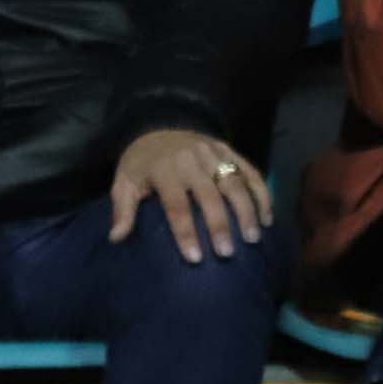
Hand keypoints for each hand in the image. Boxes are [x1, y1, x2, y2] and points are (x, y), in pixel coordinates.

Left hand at [108, 128, 271, 264]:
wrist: (159, 124)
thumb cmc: (142, 162)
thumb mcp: (124, 181)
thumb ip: (122, 209)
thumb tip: (115, 238)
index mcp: (164, 169)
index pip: (177, 205)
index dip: (186, 232)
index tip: (195, 259)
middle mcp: (191, 159)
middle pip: (210, 196)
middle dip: (220, 226)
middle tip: (227, 253)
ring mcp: (214, 153)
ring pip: (235, 184)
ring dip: (247, 212)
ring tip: (253, 239)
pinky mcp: (230, 151)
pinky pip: (251, 173)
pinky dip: (262, 195)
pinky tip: (266, 218)